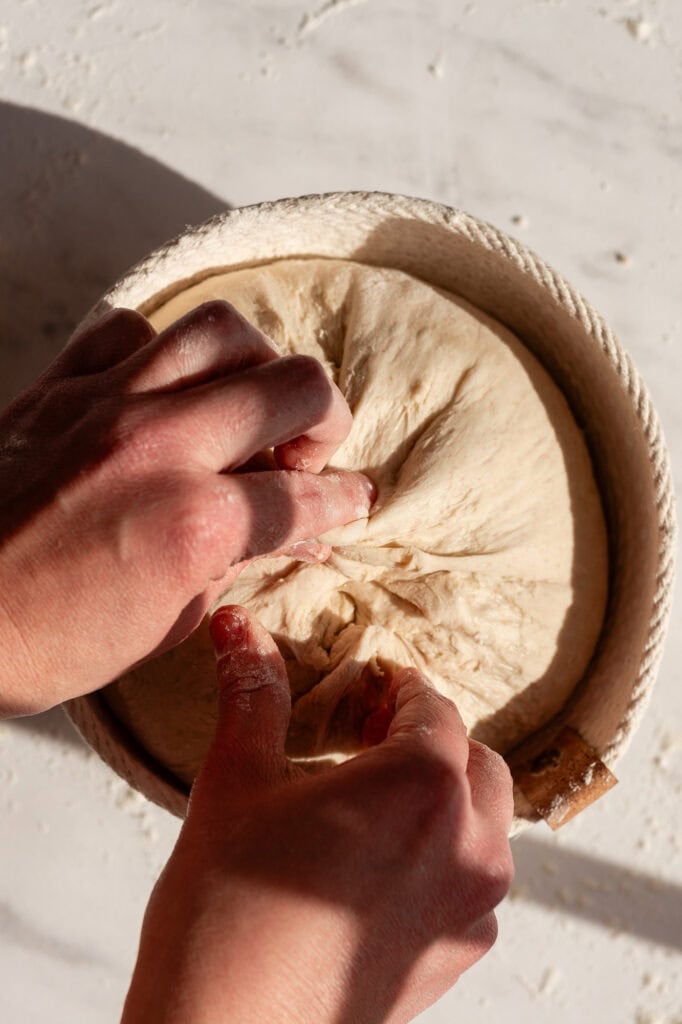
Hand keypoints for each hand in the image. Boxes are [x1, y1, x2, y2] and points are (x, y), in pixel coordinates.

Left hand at [0, 304, 372, 715]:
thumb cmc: (41, 640)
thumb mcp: (162, 623)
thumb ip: (236, 562)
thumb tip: (295, 536)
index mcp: (194, 523)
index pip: (306, 496)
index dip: (343, 502)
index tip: (351, 500)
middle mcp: (160, 446)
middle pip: (294, 386)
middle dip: (324, 423)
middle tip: (306, 456)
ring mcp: (106, 404)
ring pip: (222, 330)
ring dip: (257, 366)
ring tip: (247, 406)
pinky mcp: (57, 387)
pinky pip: (130, 328)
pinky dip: (163, 351)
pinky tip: (165, 389)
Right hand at [122, 606, 513, 1023]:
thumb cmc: (228, 915)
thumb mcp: (235, 783)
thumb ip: (252, 694)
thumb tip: (239, 628)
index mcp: (422, 785)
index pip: (434, 707)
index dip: (400, 690)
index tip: (372, 689)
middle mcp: (468, 843)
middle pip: (474, 761)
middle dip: (430, 741)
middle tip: (371, 741)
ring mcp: (469, 908)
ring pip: (484, 823)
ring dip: (444, 800)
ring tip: (374, 805)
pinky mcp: (455, 957)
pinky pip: (471, 884)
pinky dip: (442, 859)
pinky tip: (378, 871)